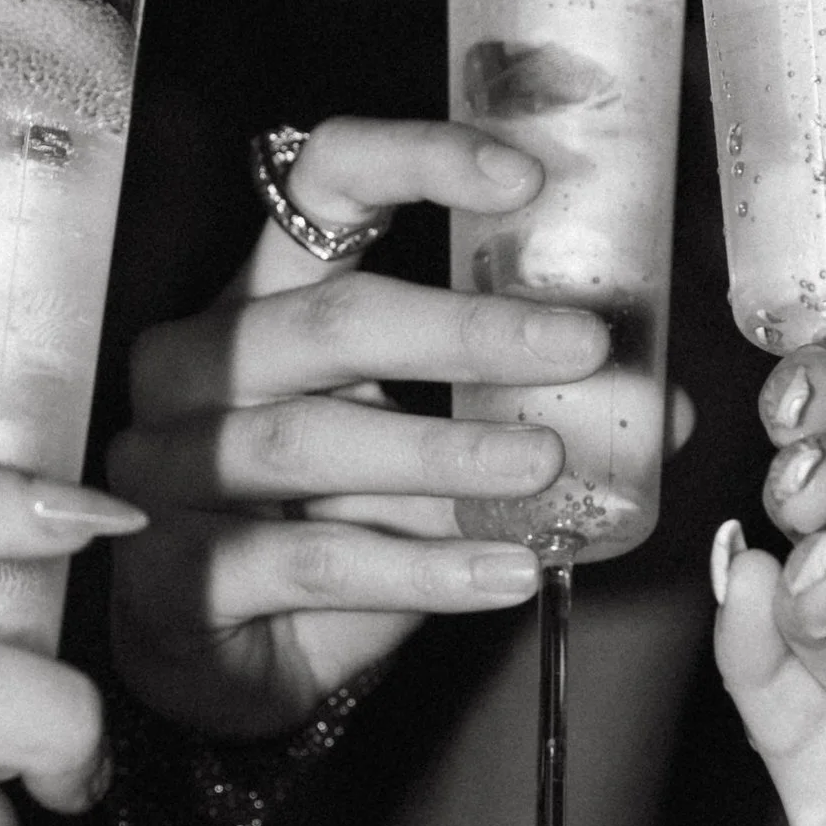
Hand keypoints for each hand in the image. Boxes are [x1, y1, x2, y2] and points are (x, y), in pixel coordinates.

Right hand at [107, 118, 609, 734]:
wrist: (231, 664)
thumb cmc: (326, 529)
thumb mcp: (427, 457)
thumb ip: (517, 417)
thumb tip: (658, 404)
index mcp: (262, 297)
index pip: (322, 184)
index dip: (417, 161)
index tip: (524, 179)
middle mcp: (197, 364)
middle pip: (332, 321)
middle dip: (467, 333)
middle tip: (580, 346)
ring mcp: (167, 465)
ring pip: (315, 443)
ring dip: (446, 454)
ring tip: (548, 467)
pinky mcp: (169, 572)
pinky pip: (312, 560)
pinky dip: (422, 569)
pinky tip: (507, 573)